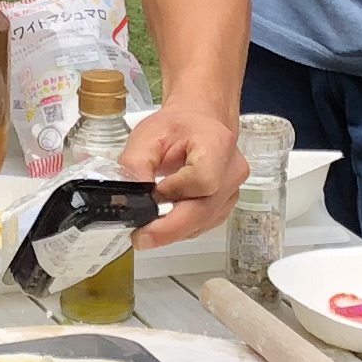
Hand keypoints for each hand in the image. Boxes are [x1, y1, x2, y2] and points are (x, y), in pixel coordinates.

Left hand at [126, 101, 239, 244]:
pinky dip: (183, 227)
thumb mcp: (146, 136)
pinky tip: (166, 219)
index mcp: (216, 144)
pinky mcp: (226, 204)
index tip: (153, 191)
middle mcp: (232, 169)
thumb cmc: (176, 127)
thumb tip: (129, 197)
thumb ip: (134, 165)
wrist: (198, 124)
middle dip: (169, 228)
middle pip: (204, 210)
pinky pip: (204, 225)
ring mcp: (233, 189)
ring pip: (203, 222)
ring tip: (150, 222)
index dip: (175, 191)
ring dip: (175, 228)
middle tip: (141, 237)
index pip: (203, 180)